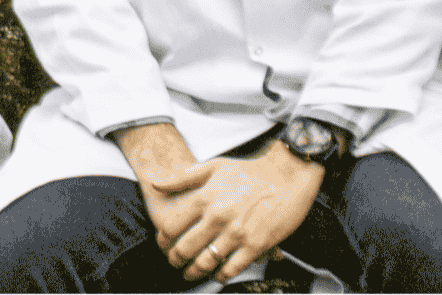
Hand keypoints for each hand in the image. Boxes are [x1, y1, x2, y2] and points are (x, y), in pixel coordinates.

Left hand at [151, 146, 322, 282]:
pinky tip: (218, 275)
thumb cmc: (250, 170)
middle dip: (176, 260)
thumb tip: (155, 183)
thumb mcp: (214, 167)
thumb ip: (182, 178)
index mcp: (205, 197)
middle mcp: (217, 217)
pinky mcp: (255, 245)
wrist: (287, 175)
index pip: (172, 226)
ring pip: (206, 262)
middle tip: (175, 263)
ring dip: (195, 272)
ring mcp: (236, 233)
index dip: (163, 239)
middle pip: (185, 248)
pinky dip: (221, 275)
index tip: (163, 244)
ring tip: (191, 273)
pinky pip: (232, 268)